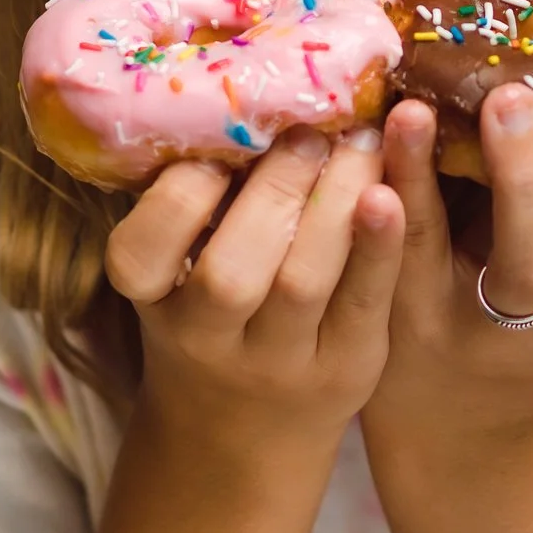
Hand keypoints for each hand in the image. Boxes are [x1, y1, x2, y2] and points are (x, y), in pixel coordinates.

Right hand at [105, 128, 403, 462]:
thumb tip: (236, 93)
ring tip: (361, 140)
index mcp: (152, 302)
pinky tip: (395, 192)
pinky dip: (380, 246)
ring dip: (335, 199)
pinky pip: (365, 304)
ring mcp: (279, 364)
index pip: (138, 256)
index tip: (214, 150)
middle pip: (234, 270)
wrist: (241, 439)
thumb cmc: (210, 321)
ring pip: (304, 281)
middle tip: (312, 126)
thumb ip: (194, 206)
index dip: (177, 199)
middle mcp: (208, 341)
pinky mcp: (346, 371)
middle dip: (275, 186)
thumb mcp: (177, 275)